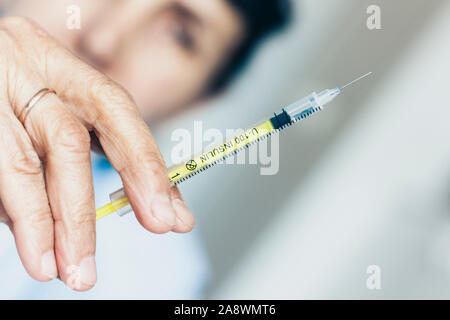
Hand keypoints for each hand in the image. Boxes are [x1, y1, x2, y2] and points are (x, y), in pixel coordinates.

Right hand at [0, 17, 194, 290]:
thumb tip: (160, 208)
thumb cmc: (18, 90)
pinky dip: (10, 211)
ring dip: (40, 224)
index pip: (115, 110)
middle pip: (67, 142)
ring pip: (20, 164)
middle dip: (82, 213)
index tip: (165, 216)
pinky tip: (25, 236)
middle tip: (86, 271)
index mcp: (63, 67)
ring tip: (51, 269)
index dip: (144, 164)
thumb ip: (107, 149)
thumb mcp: (63, 107)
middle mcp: (27, 70)